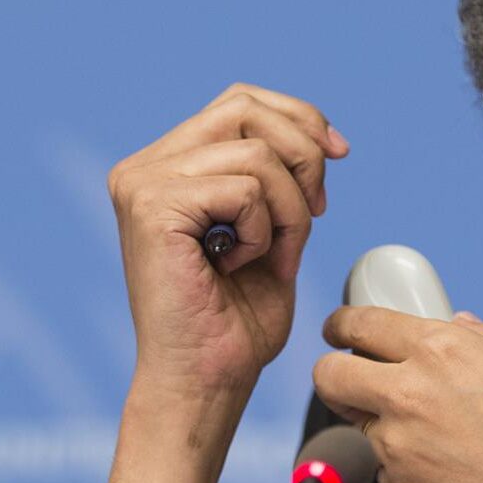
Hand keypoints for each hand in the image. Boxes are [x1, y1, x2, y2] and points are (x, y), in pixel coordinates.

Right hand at [109, 82, 346, 409]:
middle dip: (303, 159)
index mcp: (168, 165)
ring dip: (288, 210)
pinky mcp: (151, 206)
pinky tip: (239, 265)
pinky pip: (246, 189)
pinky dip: (264, 230)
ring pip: (257, 153)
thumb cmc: (237, 322)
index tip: (340, 154)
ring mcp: (142, 182)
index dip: (300, 118)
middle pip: (248, 109)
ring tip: (270, 255)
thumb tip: (321, 136)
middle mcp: (144, 166)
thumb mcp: (270, 230)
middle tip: (312, 216)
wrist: (207, 381)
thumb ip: (278, 176)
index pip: (241, 102)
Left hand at [313, 307, 482, 482]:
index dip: (343, 323)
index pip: (359, 324)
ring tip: (440, 433)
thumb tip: (460, 325)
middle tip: (359, 375)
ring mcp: (401, 452)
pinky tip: (455, 469)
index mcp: (444, 351)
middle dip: (336, 370)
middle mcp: (410, 397)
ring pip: (360, 427)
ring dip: (384, 423)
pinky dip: (407, 467)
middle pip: (329, 375)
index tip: (342, 330)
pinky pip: (388, 472)